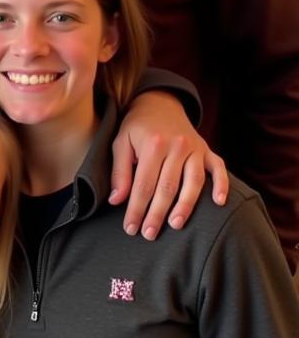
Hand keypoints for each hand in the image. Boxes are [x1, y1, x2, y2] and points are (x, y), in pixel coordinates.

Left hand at [109, 91, 228, 239]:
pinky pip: (219, 168)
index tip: (131, 228)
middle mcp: (176, 146)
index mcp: (152, 144)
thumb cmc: (136, 128)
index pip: (143, 184)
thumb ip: (120, 172)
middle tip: (149, 234)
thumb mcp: (120, 143)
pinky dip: (222, 185)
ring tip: (175, 225)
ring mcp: (195, 148)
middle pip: (168, 187)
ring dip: (186, 205)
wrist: (159, 103)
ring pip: (194, 181)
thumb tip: (117, 201)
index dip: (136, 208)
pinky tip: (219, 203)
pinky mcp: (208, 150)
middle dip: (157, 213)